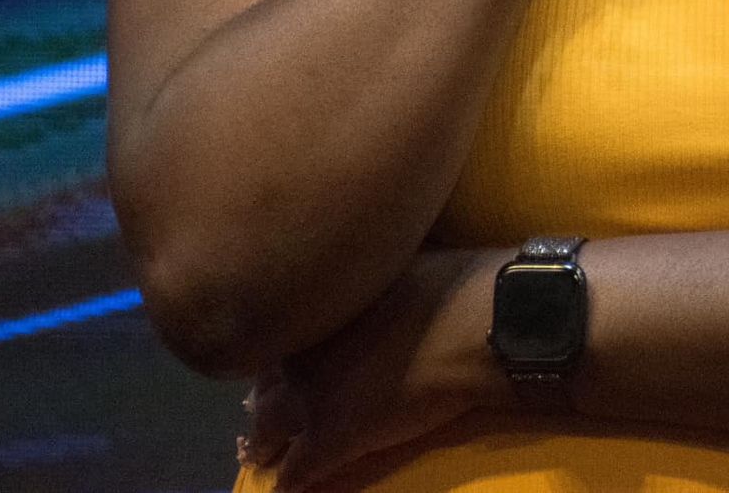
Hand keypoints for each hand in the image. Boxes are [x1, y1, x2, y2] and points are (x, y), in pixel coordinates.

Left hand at [237, 245, 502, 489]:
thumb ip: (365, 274)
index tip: (278, 366)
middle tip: (258, 418)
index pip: (275, 333)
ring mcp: (312, 397)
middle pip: (262, 384)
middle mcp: (300, 350)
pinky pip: (297, 471)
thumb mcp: (395, 258)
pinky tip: (286, 491)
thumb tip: (365, 262)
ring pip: (266, 430)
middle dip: (261, 404)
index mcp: (314, 306)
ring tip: (258, 456)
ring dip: (262, 444)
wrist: (470, 327)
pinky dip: (289, 484)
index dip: (278, 355)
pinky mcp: (334, 438)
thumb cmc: (447, 281)